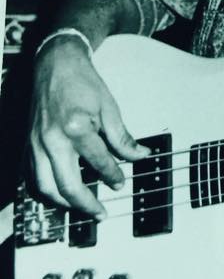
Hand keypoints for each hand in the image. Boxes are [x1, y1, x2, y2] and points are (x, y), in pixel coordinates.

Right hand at [29, 35, 148, 217]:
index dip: (113, 175)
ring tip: (82, 207)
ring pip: (44, 187)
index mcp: (76, 127)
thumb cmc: (83, 83)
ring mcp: (36, 144)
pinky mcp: (28, 145)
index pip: (98, 161)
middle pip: (67, 184)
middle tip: (101, 213)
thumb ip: (122, 136)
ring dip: (64, 203)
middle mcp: (52, 139)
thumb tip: (139, 155)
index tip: (121, 183)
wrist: (55, 65)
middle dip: (86, 204)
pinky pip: (32, 176)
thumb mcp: (109, 106)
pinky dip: (46, 190)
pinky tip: (60, 195)